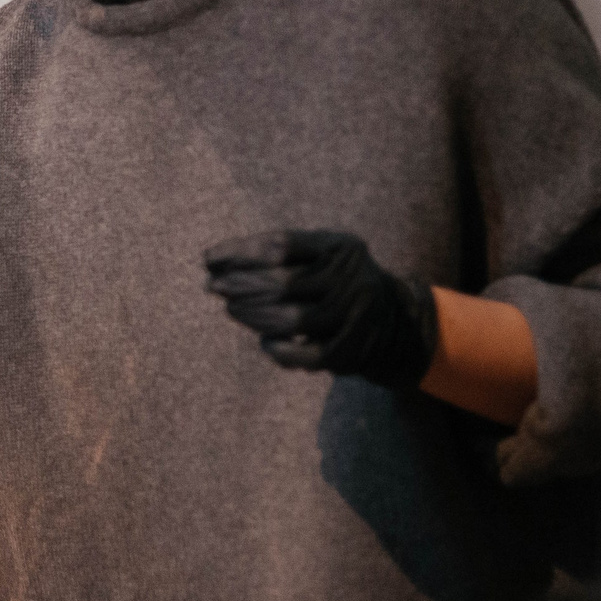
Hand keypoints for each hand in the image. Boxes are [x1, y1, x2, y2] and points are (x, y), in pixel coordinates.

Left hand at [202, 229, 439, 389]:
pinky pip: (307, 355)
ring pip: (293, 318)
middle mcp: (351, 279)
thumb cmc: (334, 278)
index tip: (209, 257)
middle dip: (240, 284)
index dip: (241, 252)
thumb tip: (214, 261)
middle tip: (212, 286)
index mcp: (340, 247)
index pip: (282, 245)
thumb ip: (274, 252)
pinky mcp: (350, 351)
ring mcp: (352, 316)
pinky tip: (265, 340)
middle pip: (284, 282)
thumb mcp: (318, 252)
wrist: (392, 319)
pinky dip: (280, 349)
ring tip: (232, 308)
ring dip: (253, 315)